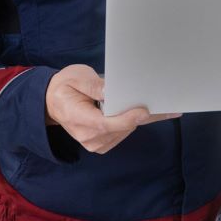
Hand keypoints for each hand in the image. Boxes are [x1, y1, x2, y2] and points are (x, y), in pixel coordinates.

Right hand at [44, 65, 175, 153]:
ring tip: (160, 104)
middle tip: (167, 105)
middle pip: (121, 128)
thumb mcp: (76, 77)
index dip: (127, 119)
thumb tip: (110, 90)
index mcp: (77, 119)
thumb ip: (93, 85)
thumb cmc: (65, 87)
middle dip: (143, 116)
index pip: (105, 124)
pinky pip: (124, 133)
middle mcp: (88, 136)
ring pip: (127, 131)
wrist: (53, 102)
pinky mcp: (103, 143)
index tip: (144, 111)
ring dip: (142, 118)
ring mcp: (96, 143)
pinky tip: (144, 110)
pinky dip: (134, 121)